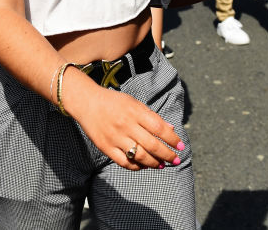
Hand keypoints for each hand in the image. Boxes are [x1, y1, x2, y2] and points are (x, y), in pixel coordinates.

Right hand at [64, 71, 182, 170]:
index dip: (172, 139)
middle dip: (167, 155)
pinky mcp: (106, 147)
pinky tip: (143, 165)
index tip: (180, 146)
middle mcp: (126, 125)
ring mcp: (115, 138)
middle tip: (176, 160)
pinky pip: (124, 162)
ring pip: (139, 156)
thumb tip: (170, 129)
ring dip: (154, 163)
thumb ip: (152, 116)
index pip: (159, 128)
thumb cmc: (114, 102)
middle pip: (152, 145)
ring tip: (161, 165)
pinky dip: (136, 167)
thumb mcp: (134, 103)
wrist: (87, 102)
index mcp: (135, 112)